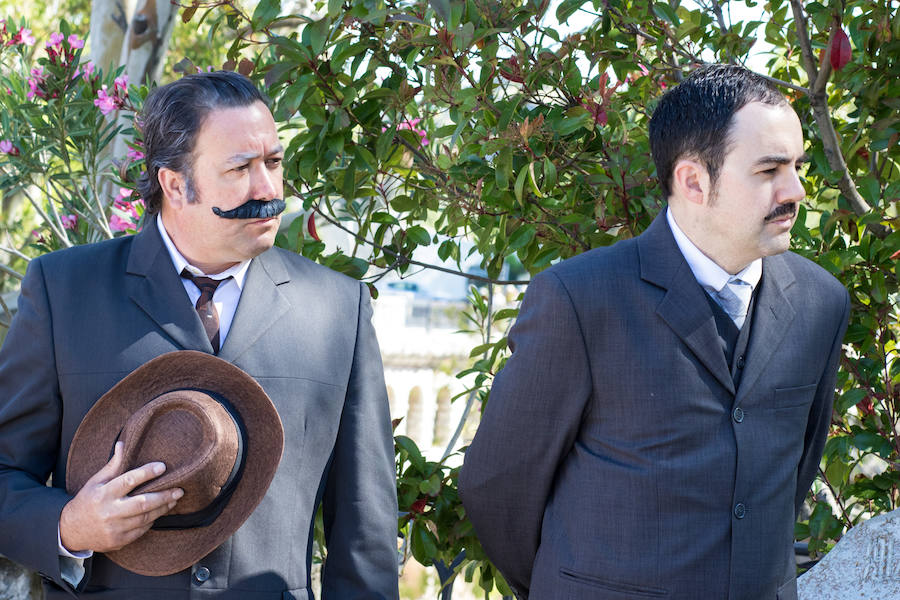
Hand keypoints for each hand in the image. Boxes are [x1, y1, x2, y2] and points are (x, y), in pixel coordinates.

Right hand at [59, 441, 183, 552]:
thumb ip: (113, 465)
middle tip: (179, 489)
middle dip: (164, 496)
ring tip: (174, 499)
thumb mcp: (96, 481)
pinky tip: (160, 512)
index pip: (129, 480)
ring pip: (145, 518)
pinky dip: (152, 520)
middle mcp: (109, 511)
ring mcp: (115, 528)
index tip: (163, 467)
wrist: (70, 530)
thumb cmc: (87, 500)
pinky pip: (142, 530)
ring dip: (163, 508)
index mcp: (103, 493)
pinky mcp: (119, 540)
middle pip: (142, 503)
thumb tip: (123, 443)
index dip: (147, 473)